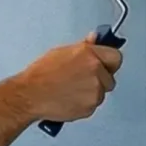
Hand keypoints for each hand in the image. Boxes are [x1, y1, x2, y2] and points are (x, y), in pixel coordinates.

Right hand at [7, 34, 122, 124]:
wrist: (30, 95)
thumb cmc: (41, 75)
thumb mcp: (62, 52)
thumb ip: (84, 47)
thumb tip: (94, 39)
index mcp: (90, 54)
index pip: (116, 57)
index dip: (109, 62)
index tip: (105, 65)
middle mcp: (95, 71)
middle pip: (110, 77)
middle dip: (101, 79)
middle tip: (82, 80)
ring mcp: (95, 90)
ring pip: (102, 93)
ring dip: (92, 92)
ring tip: (72, 90)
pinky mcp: (90, 107)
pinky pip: (93, 105)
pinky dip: (84, 104)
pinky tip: (70, 98)